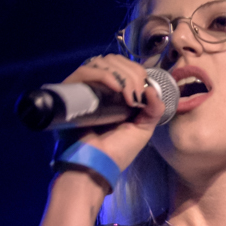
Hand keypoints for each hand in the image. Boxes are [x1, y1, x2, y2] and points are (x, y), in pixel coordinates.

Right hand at [60, 54, 165, 170]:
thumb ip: (154, 109)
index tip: (144, 90)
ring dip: (121, 74)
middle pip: (114, 61)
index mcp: (116, 95)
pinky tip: (116, 87)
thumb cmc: (118, 151)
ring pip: (101, 62)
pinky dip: (104, 74)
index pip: (124, 67)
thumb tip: (151, 88)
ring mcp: (85, 89)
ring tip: (127, 96)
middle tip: (135, 97)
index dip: (136, 72)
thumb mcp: (143, 129)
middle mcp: (100, 89)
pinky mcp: (72, 92)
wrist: (98, 165)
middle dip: (132, 74)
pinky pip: (85, 71)